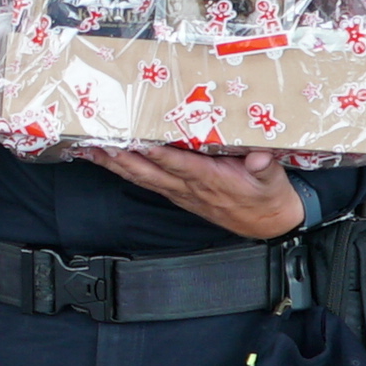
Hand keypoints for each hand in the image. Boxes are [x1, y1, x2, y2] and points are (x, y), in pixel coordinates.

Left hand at [83, 145, 302, 238]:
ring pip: (141, 177)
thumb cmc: (267, 196)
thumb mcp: (273, 181)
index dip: (161, 156)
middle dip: (123, 158)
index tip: (142, 144)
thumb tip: (260, 157)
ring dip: (115, 164)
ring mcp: (180, 191)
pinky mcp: (177, 193)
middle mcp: (189, 186)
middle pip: (150, 172)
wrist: (268, 222)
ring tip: (91, 149)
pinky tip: (108, 161)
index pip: (181, 166)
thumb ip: (265, 167)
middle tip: (100, 142)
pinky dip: (125, 171)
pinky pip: (145, 182)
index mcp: (210, 179)